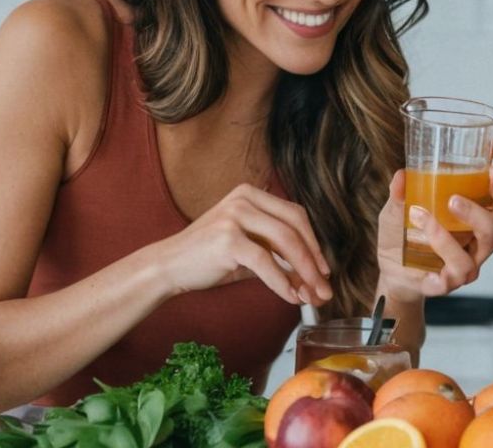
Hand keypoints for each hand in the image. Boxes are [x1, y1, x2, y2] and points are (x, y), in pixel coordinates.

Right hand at [153, 183, 332, 305]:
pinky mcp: (227, 239)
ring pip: (285, 242)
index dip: (314, 242)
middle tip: (324, 287)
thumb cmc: (208, 259)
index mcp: (250, 194)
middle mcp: (244, 198)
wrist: (168, 267)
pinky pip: (266, 262)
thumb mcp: (248, 251)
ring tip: (311, 296)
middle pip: (295, 227)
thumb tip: (312, 281)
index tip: (324, 269)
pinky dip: (282, 282)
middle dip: (314, 260)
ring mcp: (235, 216)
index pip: (295, 215)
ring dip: (304, 273)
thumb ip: (278, 257)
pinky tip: (290, 297)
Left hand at [377, 139, 492, 300]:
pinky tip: (422, 239)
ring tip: (423, 214)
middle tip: (455, 197)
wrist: (390, 271)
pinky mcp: (452, 281)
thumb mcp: (398, 207)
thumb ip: (401, 190)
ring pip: (482, 245)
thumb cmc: (402, 234)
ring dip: (456, 228)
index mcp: (473, 214)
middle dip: (484, 205)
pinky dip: (441, 249)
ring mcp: (468, 261)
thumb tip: (402, 173)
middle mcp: (477, 238)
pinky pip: (456, 268)